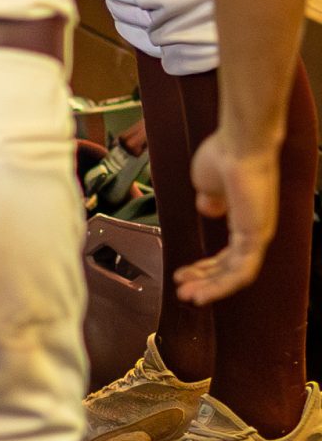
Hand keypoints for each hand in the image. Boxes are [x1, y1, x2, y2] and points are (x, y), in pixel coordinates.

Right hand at [177, 132, 281, 304]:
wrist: (239, 144)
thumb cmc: (224, 155)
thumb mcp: (207, 184)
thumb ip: (209, 201)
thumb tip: (209, 208)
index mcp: (243, 217)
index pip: (226, 253)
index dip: (203, 267)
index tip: (182, 274)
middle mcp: (254, 228)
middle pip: (229, 268)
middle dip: (204, 281)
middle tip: (182, 291)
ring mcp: (258, 233)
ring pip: (235, 274)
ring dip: (211, 288)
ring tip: (188, 297)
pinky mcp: (257, 236)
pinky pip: (242, 271)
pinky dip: (222, 286)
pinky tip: (204, 295)